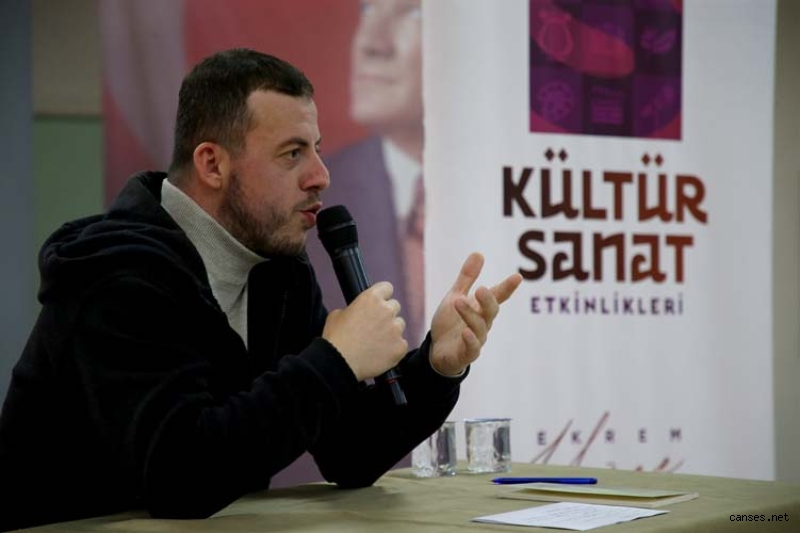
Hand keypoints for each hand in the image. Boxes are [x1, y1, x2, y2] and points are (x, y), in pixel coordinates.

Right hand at [323, 282, 407, 380]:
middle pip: (395, 306)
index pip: (387, 288)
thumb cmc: (336, 338)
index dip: (382, 296)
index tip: (379, 303)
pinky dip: (394, 348)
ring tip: (376, 342)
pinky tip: (380, 353)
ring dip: (391, 331)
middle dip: (386, 314)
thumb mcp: (337, 314)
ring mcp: (395, 329)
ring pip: (399, 325)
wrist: (339, 363)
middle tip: (375, 326)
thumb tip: (359, 312)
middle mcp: (387, 310)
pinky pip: (402, 344)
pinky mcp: (400, 347)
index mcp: (371, 298)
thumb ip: (354, 308)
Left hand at [429, 253, 522, 375]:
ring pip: (479, 327)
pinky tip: (465, 332)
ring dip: (470, 314)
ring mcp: (476, 340)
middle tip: (480, 289)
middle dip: (487, 300)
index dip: (507, 287)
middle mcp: (482, 324)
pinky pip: (472, 348)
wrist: (437, 350)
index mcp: (481, 309)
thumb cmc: (450, 323)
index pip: (497, 296)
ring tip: (458, 301)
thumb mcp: (455, 296)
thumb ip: (467, 278)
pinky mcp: (466, 354)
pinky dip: (470, 340)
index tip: (517, 277)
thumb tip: (479, 253)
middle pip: (491, 311)